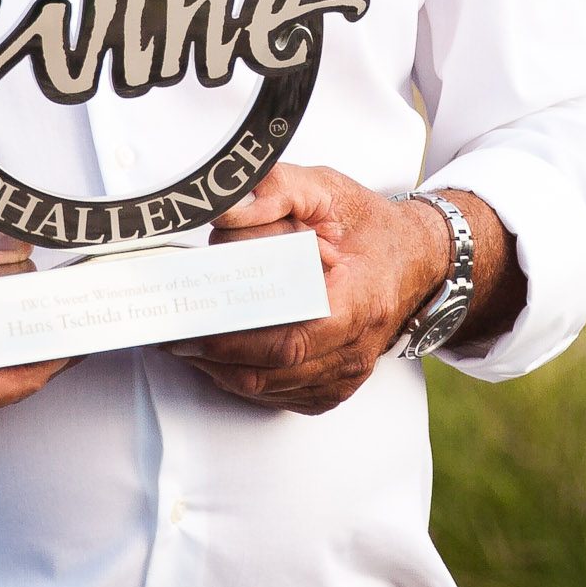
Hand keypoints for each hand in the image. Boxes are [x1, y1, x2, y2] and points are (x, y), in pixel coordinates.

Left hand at [167, 165, 512, 415]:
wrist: (415, 259)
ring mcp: (345, 377)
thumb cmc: (368, 227)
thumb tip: (229, 210)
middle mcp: (354, 351)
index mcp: (355, 305)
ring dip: (220, 370)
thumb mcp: (326, 190)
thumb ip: (276, 191)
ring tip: (184, 341)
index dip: (232, 339)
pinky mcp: (334, 389)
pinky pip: (278, 396)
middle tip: (171, 331)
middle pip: (269, 370)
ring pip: (267, 388)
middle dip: (212, 355)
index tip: (189, 324)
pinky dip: (242, 378)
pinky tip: (219, 356)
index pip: (286, 339)